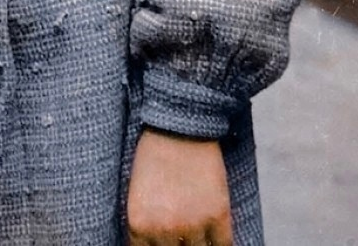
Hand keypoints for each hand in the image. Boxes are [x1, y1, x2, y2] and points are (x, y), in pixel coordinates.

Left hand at [127, 128, 231, 244]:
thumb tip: (155, 243)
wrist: (180, 124)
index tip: (165, 243)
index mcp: (138, 223)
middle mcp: (164, 229)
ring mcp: (193, 224)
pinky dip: (220, 245)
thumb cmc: (154, 153)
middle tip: (182, 238)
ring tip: (197, 237)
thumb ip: (145, 224)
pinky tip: (216, 239)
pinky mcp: (218, 214)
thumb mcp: (138, 192)